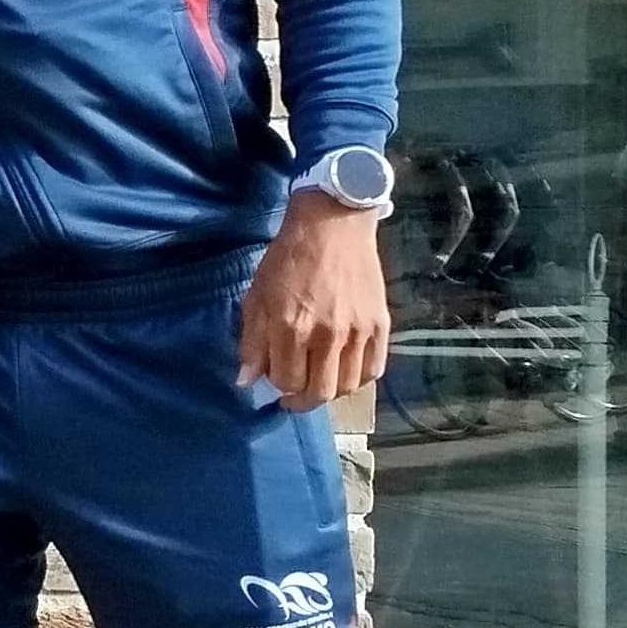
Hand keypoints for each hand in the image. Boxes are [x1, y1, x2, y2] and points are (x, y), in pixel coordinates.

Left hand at [237, 192, 389, 410]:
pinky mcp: (380, 324)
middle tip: (295, 397)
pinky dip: (359, 379)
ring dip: (330, 392)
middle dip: (302, 401)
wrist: (333, 226)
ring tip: (319, 382)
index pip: (286, 381)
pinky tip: (344, 372)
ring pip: (348, 387)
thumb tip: (246, 381)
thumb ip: (252, 342)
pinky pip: (374, 370)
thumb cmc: (288, 260)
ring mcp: (357, 331)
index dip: (278, 386)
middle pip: (319, 392)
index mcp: (291, 327)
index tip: (275, 379)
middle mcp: (326, 334)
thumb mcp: (257, 297)